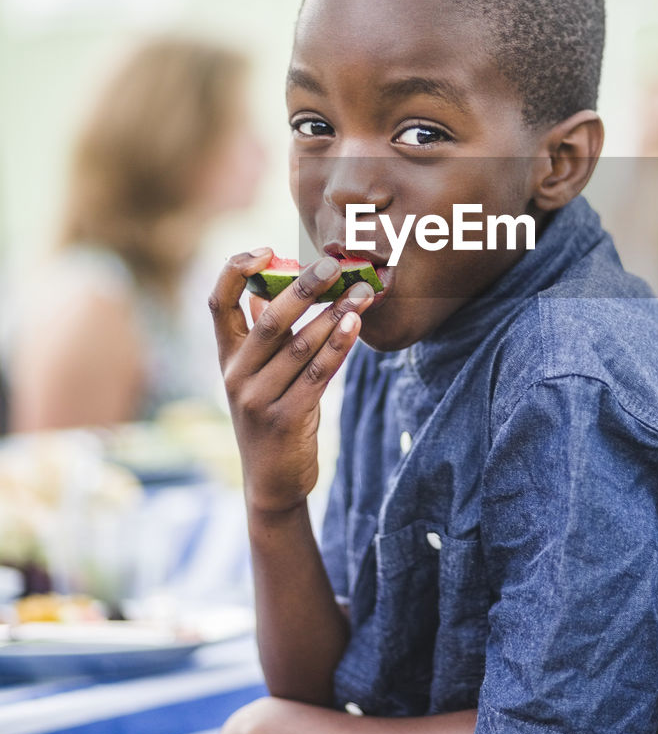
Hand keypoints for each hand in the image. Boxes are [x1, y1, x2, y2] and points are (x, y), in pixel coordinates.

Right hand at [208, 250, 374, 513]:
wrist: (271, 483)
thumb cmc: (272, 415)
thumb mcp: (257, 375)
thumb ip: (261, 332)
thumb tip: (273, 284)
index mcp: (227, 357)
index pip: (219, 302)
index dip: (237, 271)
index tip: (266, 249)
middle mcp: (236, 375)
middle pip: (269, 320)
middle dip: (304, 288)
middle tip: (334, 263)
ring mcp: (258, 399)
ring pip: (301, 346)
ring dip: (336, 315)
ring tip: (363, 292)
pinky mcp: (285, 419)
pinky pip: (318, 375)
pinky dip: (339, 347)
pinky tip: (357, 326)